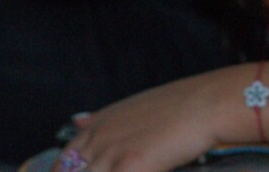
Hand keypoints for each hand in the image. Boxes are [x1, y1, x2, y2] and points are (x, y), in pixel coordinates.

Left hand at [56, 70, 231, 171]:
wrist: (204, 104)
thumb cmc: (176, 105)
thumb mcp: (131, 105)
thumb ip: (102, 119)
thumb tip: (77, 121)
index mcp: (98, 124)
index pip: (64, 160)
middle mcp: (100, 139)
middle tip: (110, 171)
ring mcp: (112, 155)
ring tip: (128, 171)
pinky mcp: (130, 168)